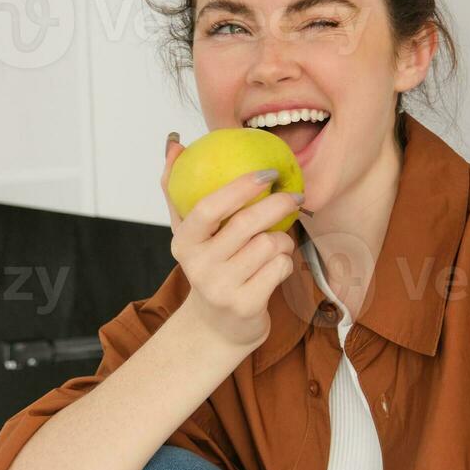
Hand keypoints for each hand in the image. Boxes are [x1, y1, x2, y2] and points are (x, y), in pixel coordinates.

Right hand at [159, 132, 301, 351]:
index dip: (240, 186)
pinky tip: (277, 265)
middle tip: (295, 194)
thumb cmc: (209, 266)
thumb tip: (174, 141)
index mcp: (184, 243)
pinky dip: (286, 262)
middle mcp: (198, 267)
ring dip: (282, 240)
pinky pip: (281, 267)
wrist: (218, 327)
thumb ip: (179, 188)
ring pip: (269, 245)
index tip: (268, 172)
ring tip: (276, 242)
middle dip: (277, 204)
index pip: (208, 207)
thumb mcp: (189, 232)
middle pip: (247, 224)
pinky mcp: (246, 306)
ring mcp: (222, 289)